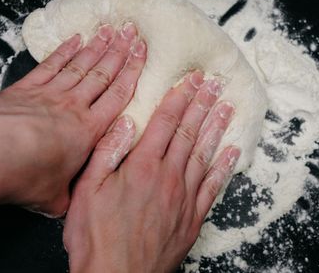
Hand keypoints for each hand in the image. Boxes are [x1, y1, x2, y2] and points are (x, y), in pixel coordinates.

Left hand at [0, 22, 145, 215]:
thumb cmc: (24, 177)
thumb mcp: (55, 198)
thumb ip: (70, 195)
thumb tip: (72, 203)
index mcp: (88, 131)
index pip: (118, 96)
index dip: (133, 73)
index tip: (141, 54)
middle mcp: (73, 107)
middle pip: (103, 74)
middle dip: (119, 52)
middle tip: (131, 32)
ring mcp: (49, 93)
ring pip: (80, 65)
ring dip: (97, 46)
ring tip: (109, 29)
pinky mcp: (26, 88)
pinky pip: (51, 64)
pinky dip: (64, 50)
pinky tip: (75, 39)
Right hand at [63, 71, 239, 272]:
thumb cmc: (97, 238)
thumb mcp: (87, 190)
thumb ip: (106, 152)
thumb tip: (124, 122)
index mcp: (142, 166)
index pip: (166, 121)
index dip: (180, 97)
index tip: (192, 80)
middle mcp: (168, 177)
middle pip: (189, 132)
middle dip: (202, 104)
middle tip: (214, 85)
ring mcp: (184, 197)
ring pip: (204, 154)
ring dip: (216, 128)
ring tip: (226, 108)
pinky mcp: (192, 218)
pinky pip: (213, 186)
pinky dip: (224, 167)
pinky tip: (231, 152)